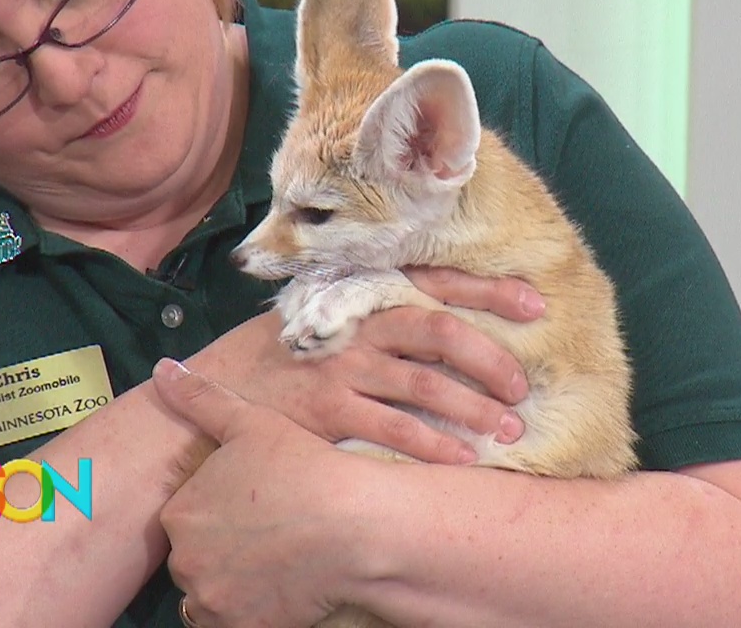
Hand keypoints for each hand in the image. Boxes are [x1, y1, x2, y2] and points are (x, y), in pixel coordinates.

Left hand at [155, 358, 368, 627]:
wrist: (355, 524)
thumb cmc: (305, 468)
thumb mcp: (251, 422)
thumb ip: (201, 399)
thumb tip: (164, 371)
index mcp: (180, 511)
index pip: (186, 517)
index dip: (219, 511)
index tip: (253, 505)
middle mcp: (186, 561)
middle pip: (196, 557)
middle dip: (221, 549)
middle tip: (268, 532)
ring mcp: (213, 600)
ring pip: (213, 593)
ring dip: (233, 582)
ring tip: (277, 561)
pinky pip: (235, 622)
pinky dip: (251, 610)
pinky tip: (282, 586)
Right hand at [183, 267, 544, 465]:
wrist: (205, 394)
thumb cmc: (273, 357)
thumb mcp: (320, 319)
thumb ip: (372, 315)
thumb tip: (440, 325)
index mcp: (360, 295)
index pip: (434, 282)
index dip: (488, 291)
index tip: (535, 301)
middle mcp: (357, 326)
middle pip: (440, 330)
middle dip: (492, 357)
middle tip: (525, 386)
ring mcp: (342, 368)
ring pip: (425, 382)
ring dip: (473, 407)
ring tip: (508, 430)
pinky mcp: (328, 411)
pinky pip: (393, 428)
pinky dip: (431, 444)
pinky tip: (461, 459)